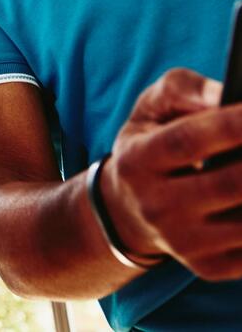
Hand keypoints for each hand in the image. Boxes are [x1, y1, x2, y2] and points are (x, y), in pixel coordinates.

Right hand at [101, 68, 241, 278]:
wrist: (127, 208)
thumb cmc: (148, 143)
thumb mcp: (150, 108)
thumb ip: (183, 90)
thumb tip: (224, 96)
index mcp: (136, 160)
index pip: (187, 142)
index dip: (230, 126)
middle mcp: (155, 206)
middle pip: (230, 185)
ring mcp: (183, 242)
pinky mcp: (208, 267)